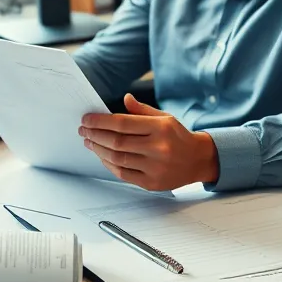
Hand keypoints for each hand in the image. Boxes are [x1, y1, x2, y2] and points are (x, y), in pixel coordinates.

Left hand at [79, 93, 218, 190]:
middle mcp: (158, 148)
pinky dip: (109, 164)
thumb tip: (124, 98)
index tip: (87, 119)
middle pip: (116, 142)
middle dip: (95, 135)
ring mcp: (155, 167)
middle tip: (83, 130)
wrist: (198, 160)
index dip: (100, 121)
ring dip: (98, 150)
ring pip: (117, 159)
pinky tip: (102, 156)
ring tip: (90, 142)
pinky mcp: (152, 183)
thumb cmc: (178, 136)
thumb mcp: (164, 117)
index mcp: (160, 128)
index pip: (122, 123)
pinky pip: (123, 174)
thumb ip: (142, 110)